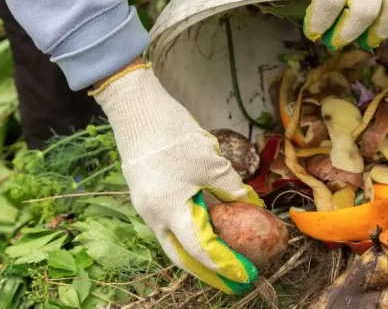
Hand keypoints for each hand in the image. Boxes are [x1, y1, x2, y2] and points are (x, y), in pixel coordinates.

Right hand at [91, 61, 263, 293]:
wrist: (137, 109)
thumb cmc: (175, 136)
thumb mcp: (212, 164)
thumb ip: (231, 189)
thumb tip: (250, 204)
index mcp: (169, 212)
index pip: (199, 250)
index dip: (223, 264)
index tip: (243, 273)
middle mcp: (152, 216)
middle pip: (179, 254)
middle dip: (204, 270)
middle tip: (228, 278)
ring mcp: (145, 205)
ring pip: (171, 238)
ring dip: (194, 250)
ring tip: (219, 257)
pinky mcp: (144, 193)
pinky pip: (167, 222)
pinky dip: (185, 231)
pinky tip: (203, 228)